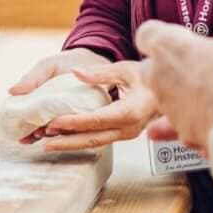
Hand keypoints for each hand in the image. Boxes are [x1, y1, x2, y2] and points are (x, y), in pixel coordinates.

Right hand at [8, 48, 113, 143]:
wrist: (93, 58)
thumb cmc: (66, 63)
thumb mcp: (47, 67)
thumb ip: (32, 78)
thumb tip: (11, 90)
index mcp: (43, 108)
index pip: (31, 126)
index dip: (26, 134)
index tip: (22, 136)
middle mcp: (57, 116)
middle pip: (45, 131)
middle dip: (40, 135)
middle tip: (38, 132)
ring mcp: (74, 116)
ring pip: (64, 131)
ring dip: (57, 133)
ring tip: (52, 130)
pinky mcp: (91, 113)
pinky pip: (83, 124)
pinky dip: (77, 127)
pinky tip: (72, 125)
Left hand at [39, 60, 158, 152]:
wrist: (169, 86)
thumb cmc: (150, 75)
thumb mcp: (125, 68)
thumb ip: (100, 73)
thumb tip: (76, 72)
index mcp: (131, 111)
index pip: (96, 120)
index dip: (73, 122)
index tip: (54, 122)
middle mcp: (130, 128)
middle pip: (93, 139)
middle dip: (67, 140)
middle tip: (44, 140)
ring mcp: (129, 134)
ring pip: (96, 143)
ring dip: (72, 143)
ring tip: (48, 143)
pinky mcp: (126, 135)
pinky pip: (101, 140)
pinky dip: (82, 140)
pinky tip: (67, 139)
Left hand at [137, 21, 212, 152]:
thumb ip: (212, 47)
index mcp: (166, 45)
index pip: (147, 34)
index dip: (162, 35)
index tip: (175, 37)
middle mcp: (157, 75)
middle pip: (151, 67)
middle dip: (168, 66)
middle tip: (194, 63)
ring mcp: (165, 104)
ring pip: (165, 95)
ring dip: (181, 93)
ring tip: (212, 91)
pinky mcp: (177, 128)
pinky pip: (176, 123)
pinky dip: (186, 120)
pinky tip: (203, 116)